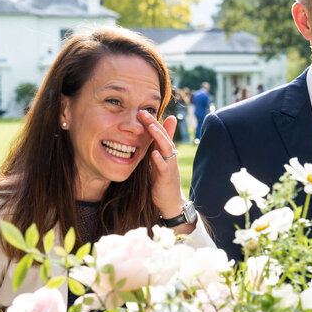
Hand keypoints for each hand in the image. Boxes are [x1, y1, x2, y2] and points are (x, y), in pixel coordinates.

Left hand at [138, 109, 188, 225]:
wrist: (170, 201)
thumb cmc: (163, 179)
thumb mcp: (159, 159)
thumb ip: (157, 145)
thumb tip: (156, 131)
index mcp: (165, 151)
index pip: (159, 131)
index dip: (151, 120)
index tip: (140, 110)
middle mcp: (170, 155)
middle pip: (163, 136)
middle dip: (154, 123)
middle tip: (143, 112)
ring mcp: (169, 166)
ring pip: (166, 148)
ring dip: (159, 137)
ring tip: (151, 127)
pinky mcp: (167, 178)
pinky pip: (164, 167)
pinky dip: (159, 160)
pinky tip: (154, 154)